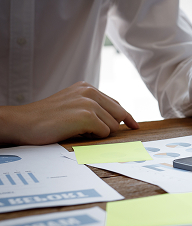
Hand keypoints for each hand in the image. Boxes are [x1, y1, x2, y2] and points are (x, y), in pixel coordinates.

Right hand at [0, 81, 137, 144]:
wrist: (23, 123)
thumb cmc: (47, 119)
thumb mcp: (72, 105)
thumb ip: (92, 107)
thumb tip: (119, 120)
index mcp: (87, 88)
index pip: (116, 104)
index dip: (126, 117)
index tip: (134, 126)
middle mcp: (90, 92)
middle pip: (119, 115)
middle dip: (111, 127)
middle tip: (92, 133)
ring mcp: (89, 103)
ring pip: (113, 126)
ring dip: (99, 133)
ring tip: (77, 130)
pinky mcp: (86, 116)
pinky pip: (104, 133)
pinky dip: (94, 137)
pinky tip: (76, 133)